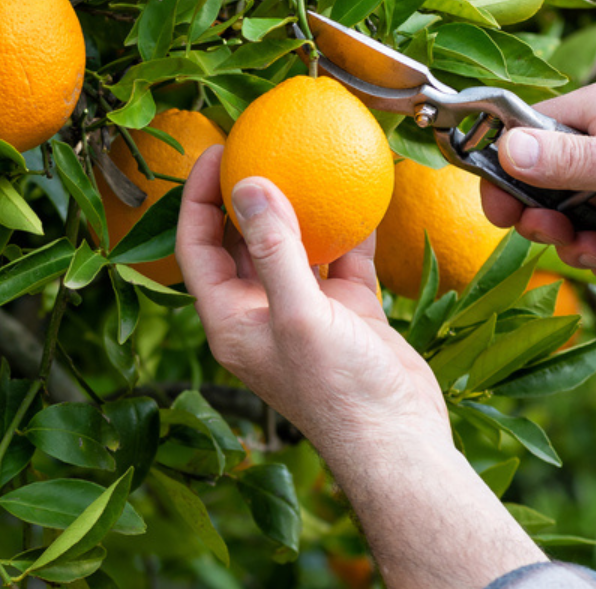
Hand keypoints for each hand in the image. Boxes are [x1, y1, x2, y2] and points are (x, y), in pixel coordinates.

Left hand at [174, 147, 447, 451]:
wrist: (398, 438)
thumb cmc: (338, 388)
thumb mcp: (299, 314)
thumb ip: (274, 248)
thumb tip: (247, 184)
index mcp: (231, 319)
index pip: (197, 247)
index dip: (197, 197)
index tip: (220, 151)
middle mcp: (262, 311)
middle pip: (241, 240)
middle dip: (246, 193)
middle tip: (261, 143)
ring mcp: (306, 310)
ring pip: (293, 244)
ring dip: (298, 204)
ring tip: (304, 156)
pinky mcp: (346, 311)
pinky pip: (341, 257)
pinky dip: (349, 227)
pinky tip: (362, 191)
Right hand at [483, 81, 595, 285]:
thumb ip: (567, 161)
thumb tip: (505, 149)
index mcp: (591, 114)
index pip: (521, 140)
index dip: (505, 180)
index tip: (505, 218)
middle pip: (544, 187)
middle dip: (551, 226)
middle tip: (571, 244)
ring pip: (577, 217)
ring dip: (584, 248)